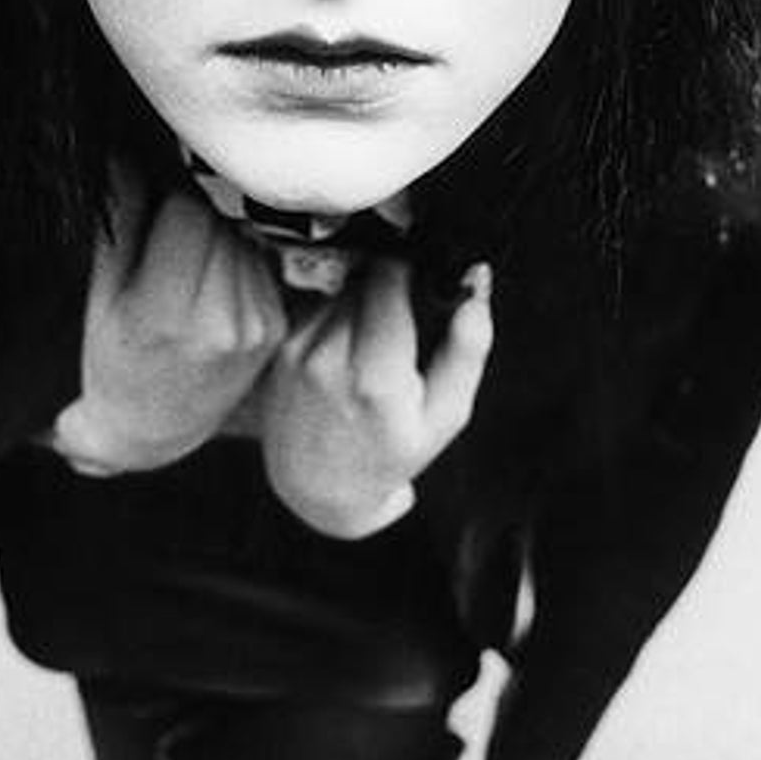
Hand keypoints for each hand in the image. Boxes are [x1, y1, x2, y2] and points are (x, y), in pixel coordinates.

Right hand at [52, 166, 286, 473]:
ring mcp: (255, 326)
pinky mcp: (275, 327)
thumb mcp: (99, 292)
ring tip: (187, 262)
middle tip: (166, 232)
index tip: (149, 208)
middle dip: (192, 214)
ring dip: (219, 234)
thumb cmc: (111, 355)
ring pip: (244, 236)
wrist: (149, 428)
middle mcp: (220, 321)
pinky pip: (261, 262)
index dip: (164, 198)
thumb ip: (118, 219)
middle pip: (219, 220)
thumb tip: (123, 151)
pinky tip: (212, 282)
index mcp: (166, 311)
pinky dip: (238, 259)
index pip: (186, 210)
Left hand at [260, 259, 493, 538]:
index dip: (411, 270)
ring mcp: (299, 353)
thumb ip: (467, 348)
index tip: (423, 282)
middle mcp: (330, 359)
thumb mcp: (446, 415)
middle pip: (364, 279)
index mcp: (376, 376)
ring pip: (340, 292)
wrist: (319, 489)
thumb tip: (478, 285)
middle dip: (388, 288)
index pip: (389, 276)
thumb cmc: (391, 453)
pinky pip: (318, 309)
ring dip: (361, 302)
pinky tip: (346, 352)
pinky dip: (336, 319)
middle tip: (403, 324)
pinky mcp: (282, 350)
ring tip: (374, 345)